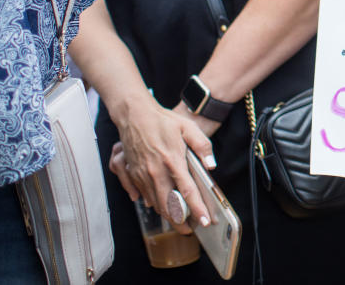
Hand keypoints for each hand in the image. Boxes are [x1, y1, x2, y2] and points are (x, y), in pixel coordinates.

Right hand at [107, 100, 216, 229]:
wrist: (134, 115)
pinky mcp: (132, 173)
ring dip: (166, 213)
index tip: (205, 221)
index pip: (187, 191)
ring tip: (178, 219)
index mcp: (172, 160)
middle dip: (179, 221)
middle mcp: (156, 171)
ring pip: (155, 203)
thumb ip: (203, 145)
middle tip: (189, 229)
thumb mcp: (188, 127)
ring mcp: (142, 174)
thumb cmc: (162, 121)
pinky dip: (152, 203)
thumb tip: (211, 165)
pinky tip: (159, 204)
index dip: (197, 208)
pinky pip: (142, 195)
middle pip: (168, 205)